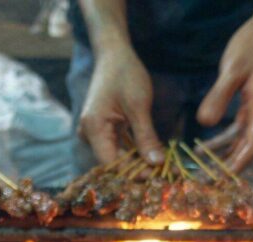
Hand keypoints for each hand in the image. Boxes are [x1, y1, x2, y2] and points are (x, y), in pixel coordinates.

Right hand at [78, 45, 164, 165]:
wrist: (113, 54)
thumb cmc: (124, 74)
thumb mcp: (139, 106)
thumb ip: (146, 137)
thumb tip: (156, 164)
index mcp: (93, 128)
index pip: (111, 163)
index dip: (132, 173)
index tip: (156, 176)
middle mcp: (88, 134)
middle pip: (113, 162)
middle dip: (138, 170)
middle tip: (164, 175)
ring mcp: (95, 133)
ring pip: (117, 157)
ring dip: (139, 162)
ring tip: (162, 168)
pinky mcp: (103, 131)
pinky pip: (119, 148)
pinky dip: (135, 152)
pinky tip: (153, 156)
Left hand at [197, 14, 252, 172]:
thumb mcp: (232, 69)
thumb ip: (218, 96)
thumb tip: (204, 122)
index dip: (239, 164)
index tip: (222, 179)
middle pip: (248, 148)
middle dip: (228, 164)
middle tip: (206, 179)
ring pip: (242, 140)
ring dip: (223, 153)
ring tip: (201, 165)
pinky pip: (239, 129)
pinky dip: (224, 139)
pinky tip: (206, 146)